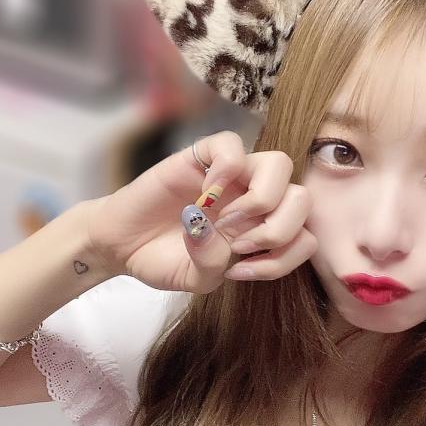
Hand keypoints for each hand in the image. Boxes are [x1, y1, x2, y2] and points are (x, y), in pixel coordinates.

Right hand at [85, 130, 316, 292]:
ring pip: (279, 164)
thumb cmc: (162, 260)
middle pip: (302, 198)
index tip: (241, 272)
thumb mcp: (197, 280)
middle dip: (276, 230)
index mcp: (262, 230)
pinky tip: (205, 194)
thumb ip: (215, 265)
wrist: (120, 245)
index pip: (305, 236)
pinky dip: (226, 169)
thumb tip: (218, 232)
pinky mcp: (201, 157)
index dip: (283, 258)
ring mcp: (231, 176)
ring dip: (260, 199)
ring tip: (226, 220)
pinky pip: (232, 145)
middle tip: (236, 244)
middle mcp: (254, 199)